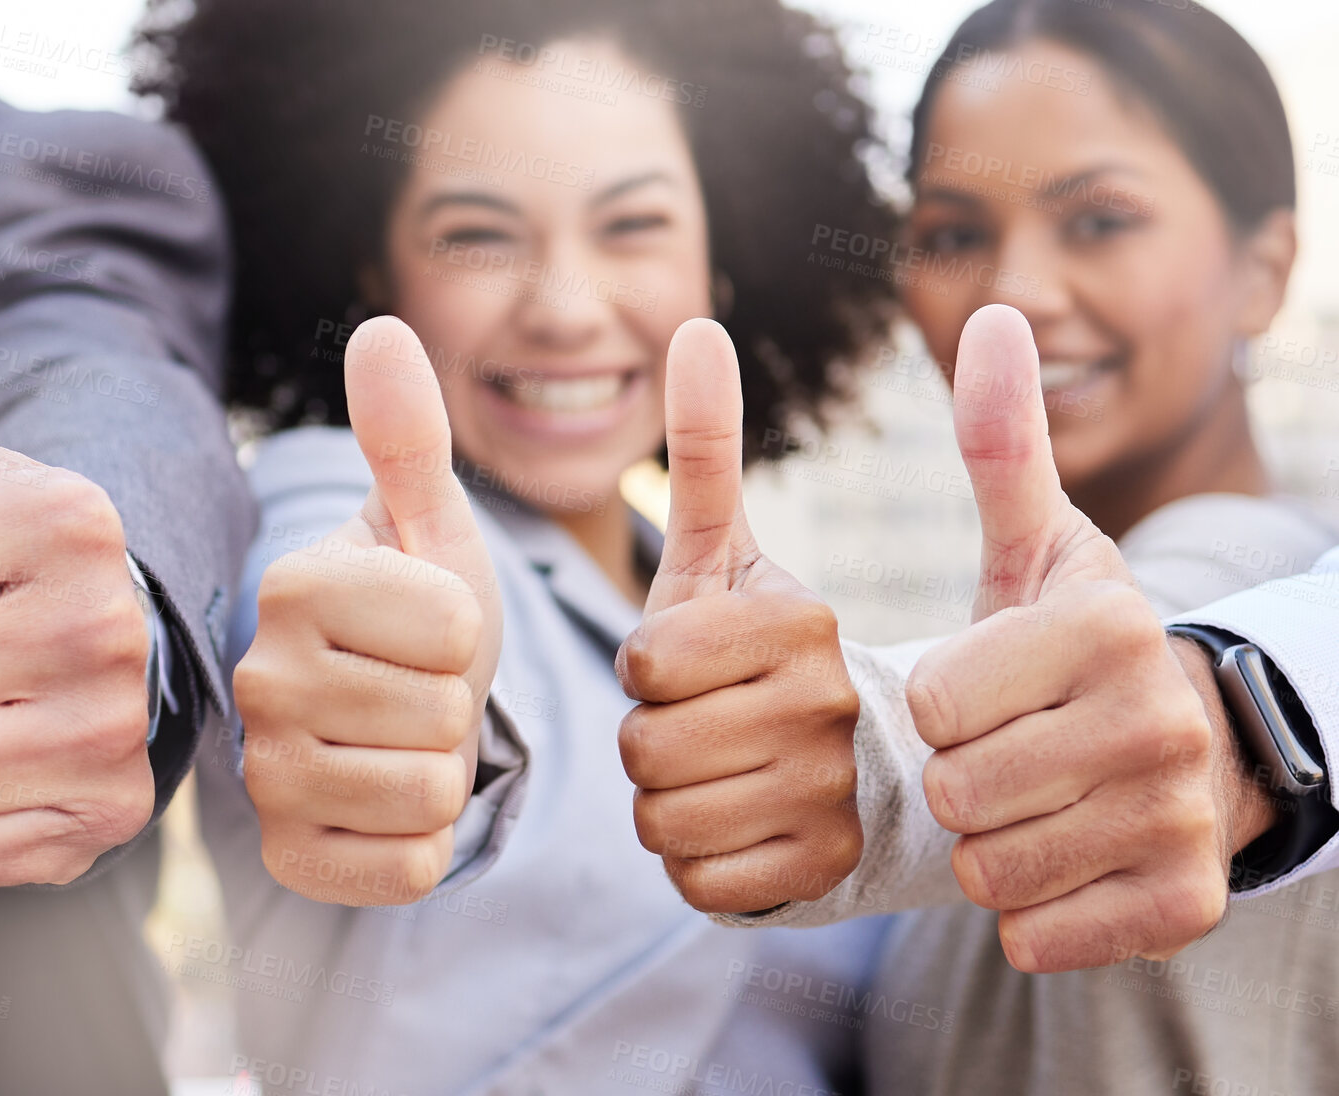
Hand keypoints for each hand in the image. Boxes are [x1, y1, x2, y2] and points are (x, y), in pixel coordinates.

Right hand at [233, 315, 501, 905]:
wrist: (389, 709)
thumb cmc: (422, 610)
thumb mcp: (430, 525)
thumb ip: (409, 438)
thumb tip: (379, 326)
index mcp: (296, 585)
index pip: (452, 628)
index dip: (470, 631)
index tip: (430, 626)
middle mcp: (259, 677)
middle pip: (441, 718)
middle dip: (458, 707)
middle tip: (420, 690)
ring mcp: (264, 775)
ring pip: (427, 795)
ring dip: (445, 773)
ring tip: (408, 739)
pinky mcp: (287, 856)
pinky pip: (405, 869)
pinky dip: (424, 842)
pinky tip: (390, 801)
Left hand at [615, 319, 861, 913]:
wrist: (857, 769)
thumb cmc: (761, 654)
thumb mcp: (729, 553)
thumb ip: (705, 448)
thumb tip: (695, 326)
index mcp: (804, 623)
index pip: (648, 663)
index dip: (643, 670)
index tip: (682, 665)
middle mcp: (833, 710)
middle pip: (643, 748)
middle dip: (646, 738)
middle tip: (696, 725)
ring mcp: (836, 799)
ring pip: (661, 818)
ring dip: (663, 800)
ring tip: (715, 771)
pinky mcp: (825, 875)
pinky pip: (693, 880)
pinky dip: (692, 860)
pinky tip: (734, 824)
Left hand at [907, 303, 1270, 971]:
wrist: (1189, 751)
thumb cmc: (1079, 648)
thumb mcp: (1042, 547)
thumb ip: (1000, 446)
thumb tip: (989, 314)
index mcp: (1112, 628)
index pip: (940, 700)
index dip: (936, 705)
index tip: (978, 692)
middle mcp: (1161, 723)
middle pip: (958, 790)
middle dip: (955, 778)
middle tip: (999, 755)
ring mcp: (1180, 821)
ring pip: (990, 869)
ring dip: (984, 846)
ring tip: (1026, 803)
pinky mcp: (1182, 905)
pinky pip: (1038, 934)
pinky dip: (1030, 909)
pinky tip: (1061, 861)